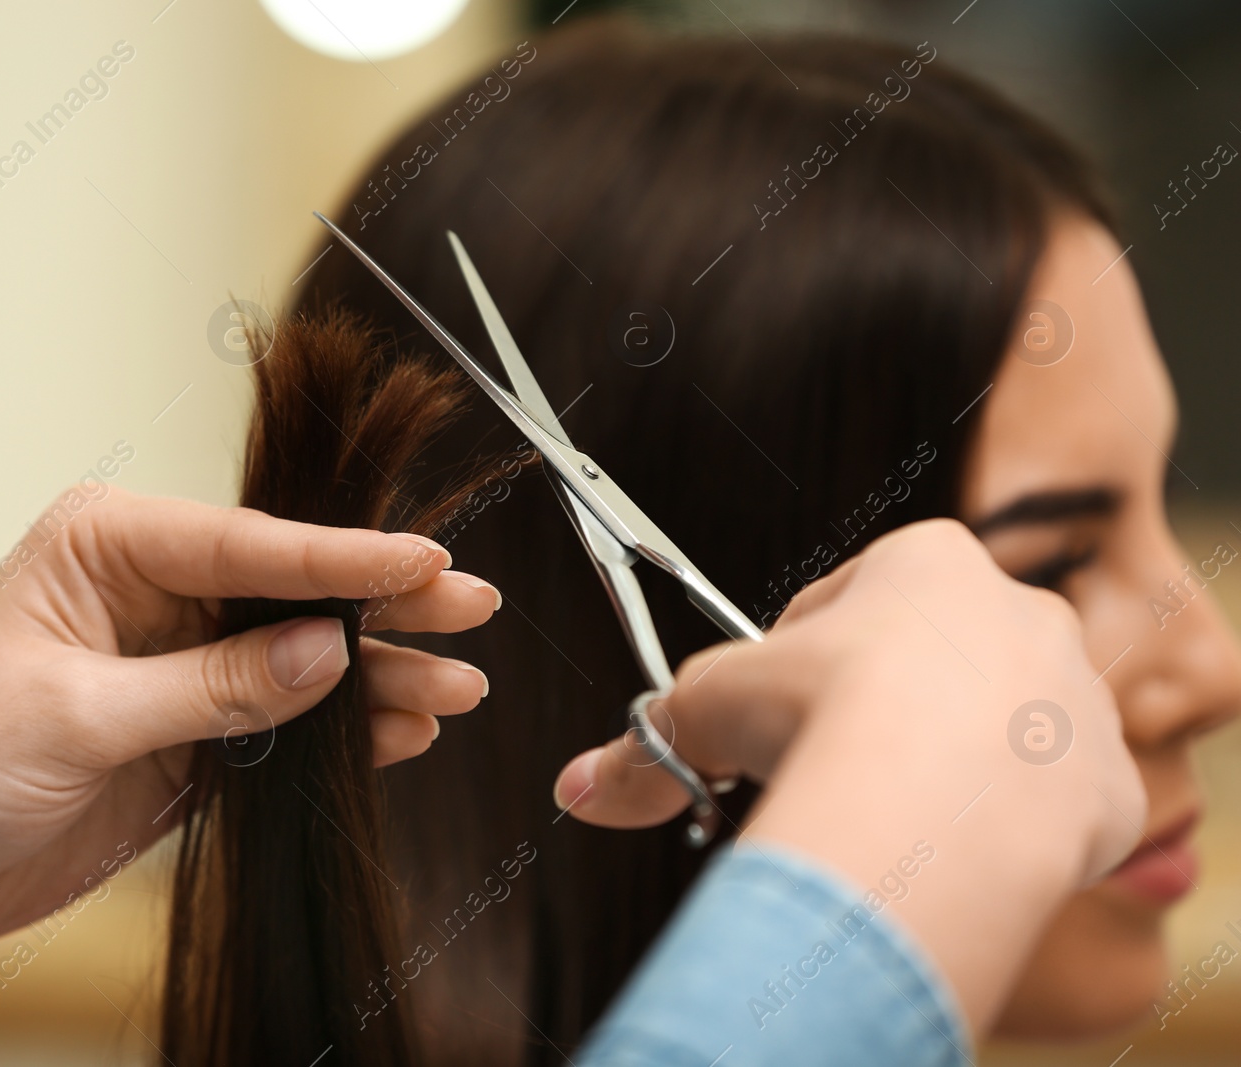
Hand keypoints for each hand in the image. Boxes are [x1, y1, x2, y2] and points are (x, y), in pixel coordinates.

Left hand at [0, 489, 496, 965]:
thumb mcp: (77, 717)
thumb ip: (211, 686)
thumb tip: (327, 652)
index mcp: (109, 546)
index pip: (250, 545)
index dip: (345, 556)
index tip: (428, 561)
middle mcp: (151, 594)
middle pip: (291, 591)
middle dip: (382, 603)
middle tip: (471, 609)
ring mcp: (176, 666)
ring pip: (299, 660)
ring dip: (377, 676)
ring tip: (456, 689)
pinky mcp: (187, 736)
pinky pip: (282, 724)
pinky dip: (341, 730)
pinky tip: (403, 731)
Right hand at [553, 519, 1143, 1032]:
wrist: (939, 796)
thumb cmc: (825, 716)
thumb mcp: (711, 710)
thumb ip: (650, 744)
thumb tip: (579, 788)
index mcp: (925, 561)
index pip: (853, 602)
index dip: (803, 662)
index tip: (779, 714)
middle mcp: (1016, 609)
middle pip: (932, 662)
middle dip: (881, 712)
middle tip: (828, 770)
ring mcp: (1074, 693)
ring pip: (999, 730)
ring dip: (949, 767)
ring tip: (892, 819)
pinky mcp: (1106, 777)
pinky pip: (1054, 801)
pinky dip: (1008, 828)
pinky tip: (957, 851)